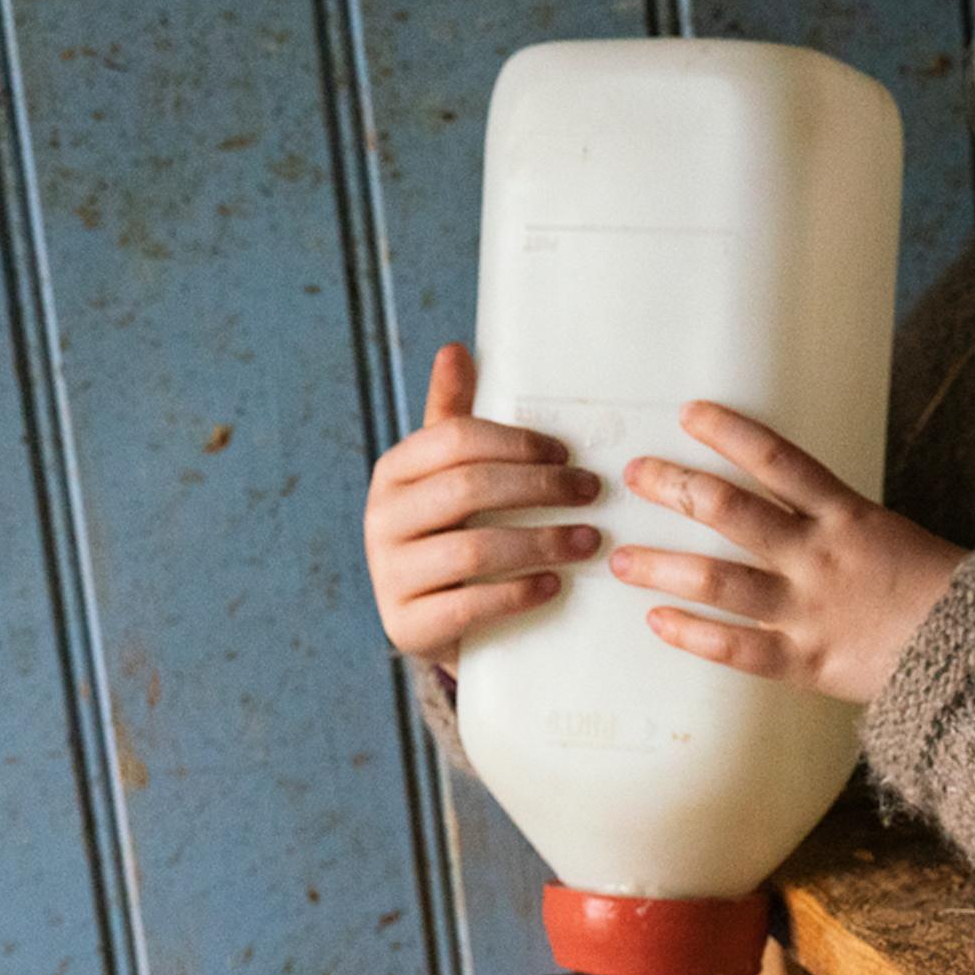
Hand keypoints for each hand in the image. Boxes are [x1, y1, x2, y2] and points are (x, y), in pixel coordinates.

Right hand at [363, 345, 600, 665]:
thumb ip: (453, 419)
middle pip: (469, 488)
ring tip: (588, 541)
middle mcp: (382, 519)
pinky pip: (471, 605)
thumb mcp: (448, 477)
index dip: (518, 443)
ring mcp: (389, 575)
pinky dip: (519, 593)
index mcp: (394, 471)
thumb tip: (455, 349)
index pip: (456, 439)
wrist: (430, 622)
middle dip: (541, 487)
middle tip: (592, 492)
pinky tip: (555, 585)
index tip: (568, 453)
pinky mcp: (406, 626)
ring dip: (543, 542)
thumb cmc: (450, 534)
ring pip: (475, 548)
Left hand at [613, 401, 964, 702]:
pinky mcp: (806, 662)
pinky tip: (656, 621)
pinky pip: (737, 648)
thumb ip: (838, 522)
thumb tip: (789, 502)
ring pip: (720, 580)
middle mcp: (820, 555)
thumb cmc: (939, 592)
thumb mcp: (891, 535)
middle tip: (635, 473)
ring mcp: (809, 609)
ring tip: (620, 558)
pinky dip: (693, 634)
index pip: (779, 458)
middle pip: (732, 510)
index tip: (689, 412)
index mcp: (847, 515)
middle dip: (676, 488)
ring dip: (663, 566)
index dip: (730, 431)